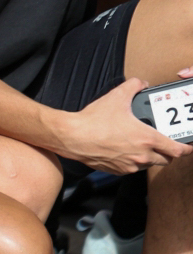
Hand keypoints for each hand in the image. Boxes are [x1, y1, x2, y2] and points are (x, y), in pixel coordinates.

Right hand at [59, 77, 189, 173]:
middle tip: (166, 144)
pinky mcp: (118, 171)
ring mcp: (130, 166)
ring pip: (150, 164)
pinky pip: (133, 168)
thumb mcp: (116, 97)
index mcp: (147, 139)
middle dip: (169, 153)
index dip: (186, 149)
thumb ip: (133, 86)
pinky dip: (135, 161)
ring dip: (151, 157)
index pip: (176, 150)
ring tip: (143, 145)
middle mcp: (142, 156)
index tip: (189, 146)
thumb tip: (141, 82)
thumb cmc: (94, 120)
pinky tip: (125, 150)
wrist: (73, 137)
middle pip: (166, 160)